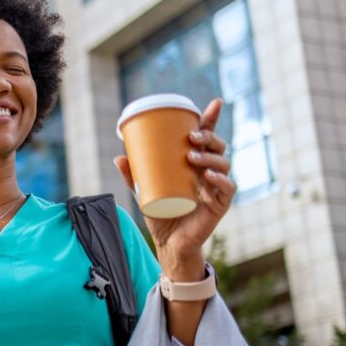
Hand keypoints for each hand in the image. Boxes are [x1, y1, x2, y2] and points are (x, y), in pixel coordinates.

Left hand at [114, 99, 235, 277]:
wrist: (168, 242)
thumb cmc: (160, 213)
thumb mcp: (143, 191)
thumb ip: (132, 176)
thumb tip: (118, 157)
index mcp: (195, 164)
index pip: (207, 137)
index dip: (212, 120)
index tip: (215, 103)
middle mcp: (209, 172)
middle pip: (217, 147)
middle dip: (208, 137)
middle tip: (191, 137)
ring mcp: (216, 188)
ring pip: (223, 164)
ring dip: (210, 157)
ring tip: (192, 156)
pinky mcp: (220, 205)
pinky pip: (227, 189)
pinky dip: (220, 181)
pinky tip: (209, 177)